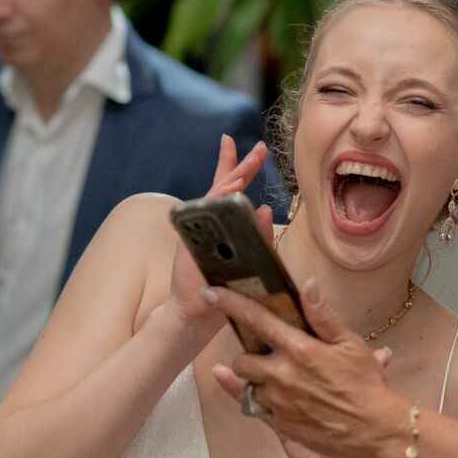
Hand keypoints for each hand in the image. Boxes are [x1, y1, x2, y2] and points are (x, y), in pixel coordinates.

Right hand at [166, 135, 272, 328]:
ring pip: (217, 196)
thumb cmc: (222, 292)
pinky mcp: (190, 239)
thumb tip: (267, 209)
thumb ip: (256, 236)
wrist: (193, 313)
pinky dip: (220, 198)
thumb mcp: (247, 261)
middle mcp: (206, 222)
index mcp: (219, 225)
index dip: (234, 166)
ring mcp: (196, 229)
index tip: (242, 144)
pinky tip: (234, 186)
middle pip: (223, 186)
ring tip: (251, 162)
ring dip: (234, 178)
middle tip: (259, 148)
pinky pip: (207, 212)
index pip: (227, 189)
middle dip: (241, 165)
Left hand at [205, 279, 407, 457]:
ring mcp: (278, 403)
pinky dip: (264, 401)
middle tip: (270, 355)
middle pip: (241, 360)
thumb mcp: (350, 344)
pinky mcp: (280, 425)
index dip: (228, 303)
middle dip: (250, 355)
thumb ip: (323, 315)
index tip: (209, 293)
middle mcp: (281, 376)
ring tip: (284, 380)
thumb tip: (306, 284)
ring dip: (259, 380)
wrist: (377, 430)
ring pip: (249, 386)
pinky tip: (283, 399)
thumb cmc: (366, 384)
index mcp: (298, 349)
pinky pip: (258, 409)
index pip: (254, 319)